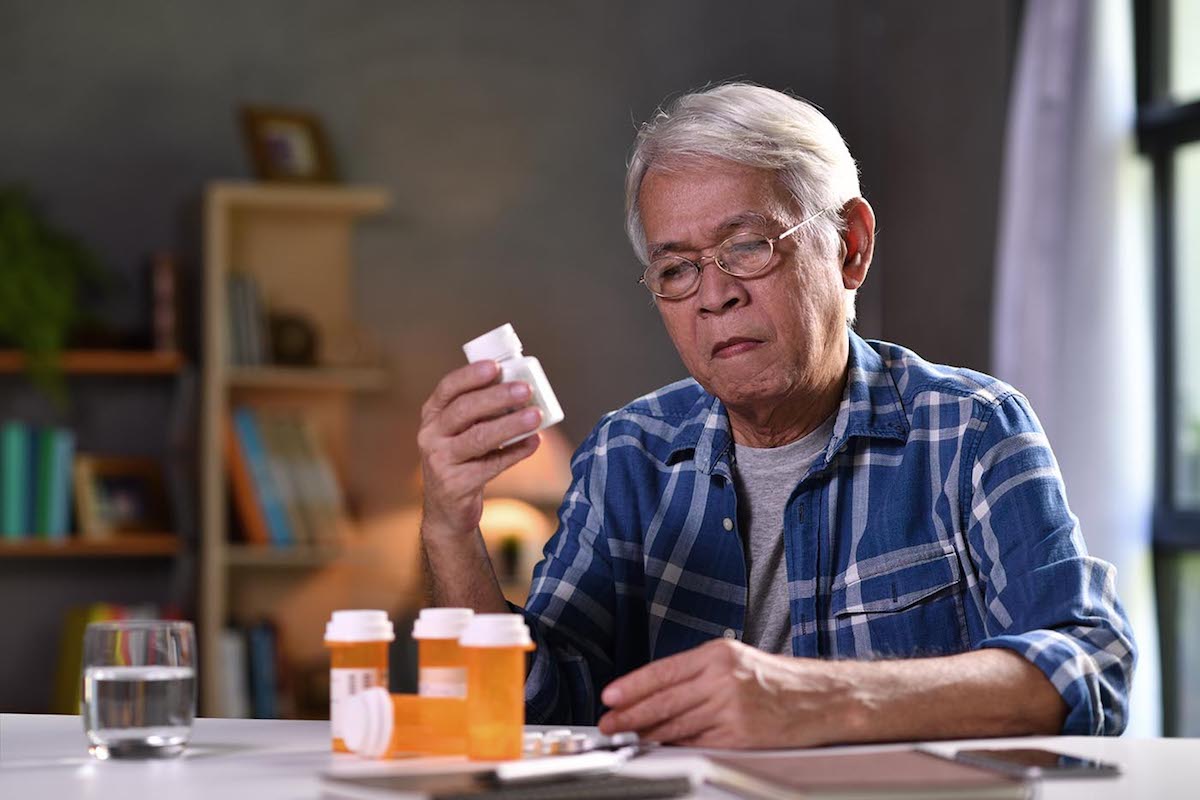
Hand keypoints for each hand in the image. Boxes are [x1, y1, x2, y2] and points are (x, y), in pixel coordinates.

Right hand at [417, 360, 542, 535]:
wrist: (447, 509)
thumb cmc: (462, 460)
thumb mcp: (462, 432)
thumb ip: (483, 412)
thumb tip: (522, 390)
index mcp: (432, 415)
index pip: (448, 388)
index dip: (471, 375)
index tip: (496, 366)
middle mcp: (430, 436)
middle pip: (464, 410)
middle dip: (497, 397)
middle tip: (525, 390)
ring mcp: (440, 461)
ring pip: (478, 438)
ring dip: (511, 425)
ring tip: (536, 416)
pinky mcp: (455, 485)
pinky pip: (491, 465)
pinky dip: (516, 453)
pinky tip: (533, 443)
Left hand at [597, 639, 861, 748]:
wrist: (821, 698)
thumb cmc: (779, 680)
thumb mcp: (736, 660)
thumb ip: (698, 672)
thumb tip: (658, 691)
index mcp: (717, 655)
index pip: (663, 671)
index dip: (632, 686)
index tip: (610, 696)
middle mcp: (722, 679)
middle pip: (664, 700)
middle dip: (631, 714)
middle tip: (609, 722)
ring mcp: (731, 709)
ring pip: (677, 725)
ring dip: (648, 733)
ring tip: (628, 737)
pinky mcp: (740, 736)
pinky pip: (698, 743)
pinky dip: (677, 746)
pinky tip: (661, 748)